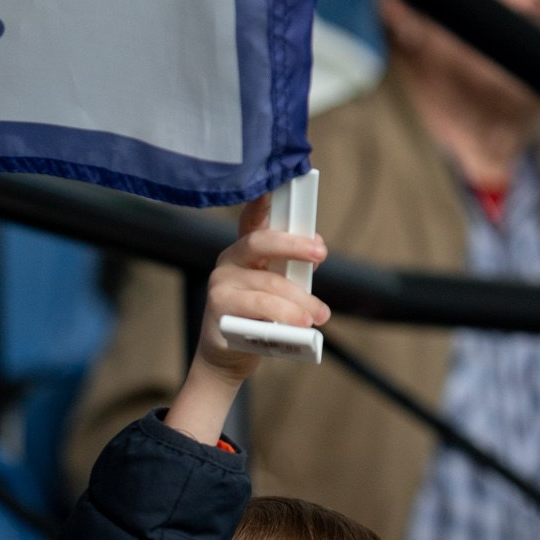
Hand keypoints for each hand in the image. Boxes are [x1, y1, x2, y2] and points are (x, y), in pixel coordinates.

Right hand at [166, 194, 329, 444]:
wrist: (227, 360)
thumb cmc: (257, 322)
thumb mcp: (278, 291)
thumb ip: (292, 269)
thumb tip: (317, 246)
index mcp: (246, 252)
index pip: (253, 218)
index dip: (263, 199)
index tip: (277, 179)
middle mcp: (229, 261)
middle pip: (261, 242)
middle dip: (294, 246)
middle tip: (320, 254)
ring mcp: (220, 284)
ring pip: (268, 285)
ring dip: (299, 301)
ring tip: (319, 316)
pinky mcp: (218, 309)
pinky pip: (259, 308)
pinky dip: (284, 316)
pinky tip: (300, 326)